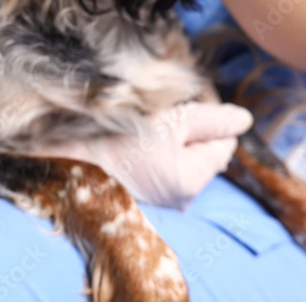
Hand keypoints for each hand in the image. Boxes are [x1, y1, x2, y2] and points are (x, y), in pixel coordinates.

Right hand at [31, 102, 252, 209]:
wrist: (60, 164)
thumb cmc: (116, 138)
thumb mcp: (172, 120)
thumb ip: (212, 119)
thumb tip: (245, 120)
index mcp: (193, 180)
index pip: (224, 141)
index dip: (208, 116)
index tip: (182, 103)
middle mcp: (180, 199)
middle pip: (202, 151)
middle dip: (189, 130)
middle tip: (159, 113)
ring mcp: (157, 201)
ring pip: (180, 159)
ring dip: (168, 141)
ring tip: (139, 128)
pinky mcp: (138, 198)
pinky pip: (158, 170)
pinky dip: (150, 154)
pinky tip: (128, 145)